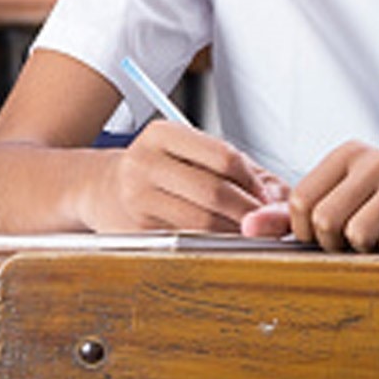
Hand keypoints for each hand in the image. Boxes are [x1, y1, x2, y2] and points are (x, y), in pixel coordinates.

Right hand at [82, 119, 288, 233]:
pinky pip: (185, 241)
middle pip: (214, 191)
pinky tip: (221, 243)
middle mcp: (145, 161)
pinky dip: (211, 244)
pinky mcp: (133, 232)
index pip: (223, 156)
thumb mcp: (190, 153)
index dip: (253, 181)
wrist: (99, 188)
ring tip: (248, 234)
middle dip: (248, 212)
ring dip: (233, 232)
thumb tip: (279, 199)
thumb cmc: (158, 170)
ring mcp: (136, 198)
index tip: (267, 197)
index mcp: (163, 134)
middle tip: (265, 223)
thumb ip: (238, 168)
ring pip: (201, 221)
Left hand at [243, 140, 378, 253]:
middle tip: (361, 243)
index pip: (301, 201)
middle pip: (326, 220)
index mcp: (348, 155)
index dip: (309, 233)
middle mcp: (376, 158)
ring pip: (359, 234)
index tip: (330, 237)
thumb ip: (292, 218)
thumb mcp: (341, 209)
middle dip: (338, 246)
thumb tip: (246, 228)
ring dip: (369, 252)